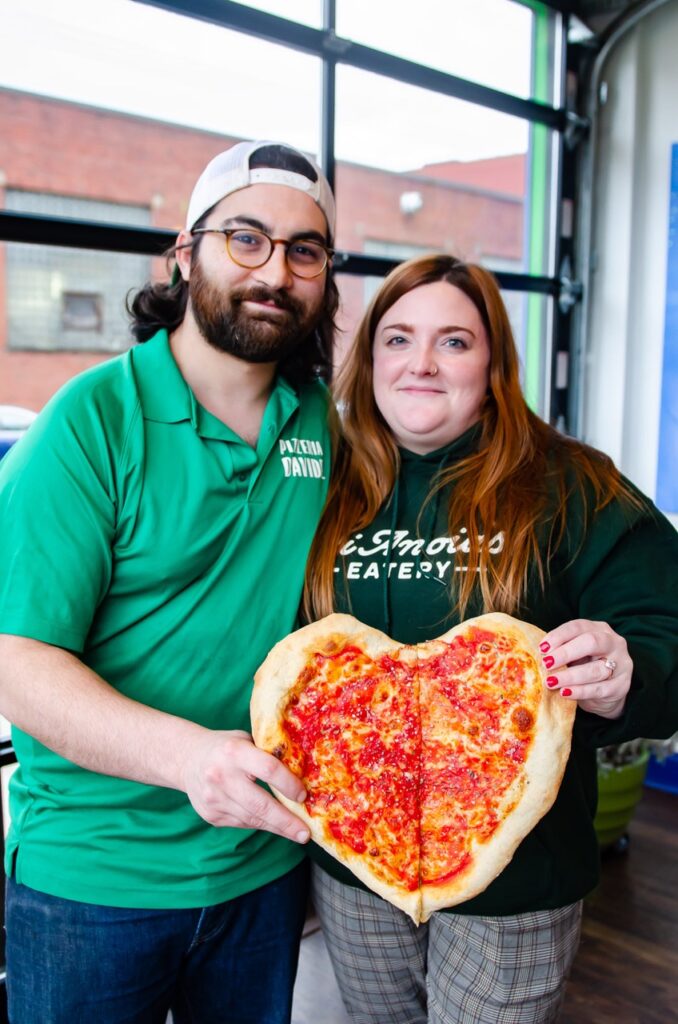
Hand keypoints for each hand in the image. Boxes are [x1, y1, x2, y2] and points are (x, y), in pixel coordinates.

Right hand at [179, 729, 309, 841]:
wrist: (187, 759)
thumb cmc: (226, 747)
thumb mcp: (246, 740)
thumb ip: (267, 754)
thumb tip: (302, 774)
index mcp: (235, 752)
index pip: (268, 769)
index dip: (288, 784)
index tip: (303, 796)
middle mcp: (222, 776)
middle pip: (261, 805)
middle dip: (286, 822)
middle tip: (306, 833)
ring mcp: (214, 798)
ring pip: (252, 819)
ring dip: (277, 827)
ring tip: (296, 833)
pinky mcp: (211, 815)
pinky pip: (242, 823)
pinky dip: (259, 823)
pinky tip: (272, 823)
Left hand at [539, 619, 631, 718]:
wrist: (606, 693)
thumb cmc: (585, 666)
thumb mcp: (575, 654)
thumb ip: (561, 650)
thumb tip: (538, 653)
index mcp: (599, 629)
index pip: (578, 626)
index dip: (559, 636)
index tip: (542, 648)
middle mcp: (614, 643)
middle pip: (591, 642)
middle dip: (566, 653)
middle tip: (546, 663)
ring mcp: (622, 664)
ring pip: (595, 669)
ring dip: (570, 676)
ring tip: (551, 682)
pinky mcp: (622, 686)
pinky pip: (599, 689)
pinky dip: (580, 691)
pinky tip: (565, 693)